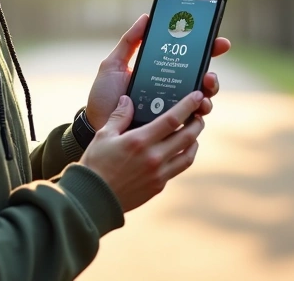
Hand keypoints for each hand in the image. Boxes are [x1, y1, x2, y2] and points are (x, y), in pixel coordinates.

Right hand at [79, 91, 205, 211]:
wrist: (94, 198)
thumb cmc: (95, 164)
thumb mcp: (103, 135)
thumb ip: (119, 116)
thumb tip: (127, 100)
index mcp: (140, 141)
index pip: (172, 119)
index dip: (187, 105)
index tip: (196, 96)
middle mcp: (153, 158)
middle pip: (187, 137)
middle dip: (197, 123)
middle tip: (199, 115)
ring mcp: (158, 174)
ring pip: (187, 156)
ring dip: (194, 142)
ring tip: (193, 134)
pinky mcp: (158, 186)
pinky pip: (177, 169)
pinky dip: (182, 157)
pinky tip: (178, 152)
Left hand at [85, 14, 229, 129]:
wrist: (95, 125)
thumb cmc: (104, 96)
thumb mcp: (113, 65)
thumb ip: (130, 42)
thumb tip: (147, 17)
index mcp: (161, 71)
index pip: (189, 58)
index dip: (208, 48)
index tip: (219, 41)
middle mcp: (171, 89)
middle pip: (202, 79)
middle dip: (212, 74)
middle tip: (208, 72)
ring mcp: (173, 110)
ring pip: (202, 100)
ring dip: (209, 93)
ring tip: (205, 88)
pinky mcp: (170, 128)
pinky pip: (192, 121)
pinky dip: (199, 113)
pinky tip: (198, 109)